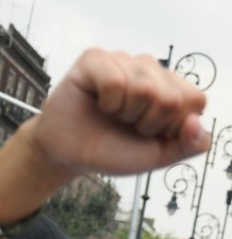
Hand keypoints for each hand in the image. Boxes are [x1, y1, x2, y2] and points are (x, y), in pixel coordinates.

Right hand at [30, 49, 207, 176]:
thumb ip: (190, 145)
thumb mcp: (157, 155)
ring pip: (143, 87)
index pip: (193, 100)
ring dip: (123, 112)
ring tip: (111, 113)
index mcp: (171, 87)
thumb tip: (194, 121)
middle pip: (169, 97)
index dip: (169, 126)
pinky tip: (97, 102)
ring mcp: (123, 60)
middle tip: (125, 123)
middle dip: (146, 122)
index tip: (147, 132)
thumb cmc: (109, 150)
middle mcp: (151, 68)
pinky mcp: (95, 58)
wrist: (66, 153)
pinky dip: (106, 101)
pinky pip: (114, 80)